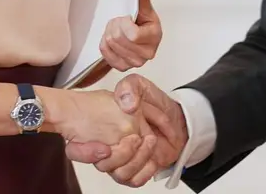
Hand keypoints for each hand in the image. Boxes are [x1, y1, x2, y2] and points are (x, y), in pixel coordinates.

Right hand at [66, 74, 187, 187]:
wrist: (177, 116)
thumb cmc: (155, 102)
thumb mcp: (139, 85)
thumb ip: (130, 88)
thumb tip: (127, 104)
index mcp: (107, 127)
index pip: (88, 146)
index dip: (95, 147)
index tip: (116, 138)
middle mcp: (113, 145)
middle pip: (104, 165)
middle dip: (122, 154)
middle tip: (136, 138)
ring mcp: (125, 159)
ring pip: (120, 174)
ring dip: (136, 161)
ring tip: (149, 143)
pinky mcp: (138, 169)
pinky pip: (135, 180)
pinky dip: (144, 172)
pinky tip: (152, 159)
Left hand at [99, 0, 161, 70]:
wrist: (136, 37)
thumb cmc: (142, 22)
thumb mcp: (143, 6)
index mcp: (154, 37)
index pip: (132, 35)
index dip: (125, 23)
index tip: (128, 17)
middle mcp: (146, 53)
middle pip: (118, 38)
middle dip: (115, 25)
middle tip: (120, 21)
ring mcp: (133, 62)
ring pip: (110, 43)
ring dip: (109, 32)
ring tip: (118, 29)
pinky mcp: (121, 66)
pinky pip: (104, 52)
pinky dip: (105, 43)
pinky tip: (113, 39)